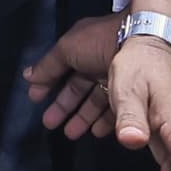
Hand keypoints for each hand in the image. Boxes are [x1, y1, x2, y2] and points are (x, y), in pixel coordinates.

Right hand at [25, 13, 122, 138]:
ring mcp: (117, 76)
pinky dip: (104, 121)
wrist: (142, 36)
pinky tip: (95, 131)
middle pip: (78, 89)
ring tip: (70, 133)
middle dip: (63, 107)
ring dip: (82, 118)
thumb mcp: (67, 49)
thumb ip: (48, 66)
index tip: (36, 100)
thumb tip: (28, 77)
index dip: (48, 85)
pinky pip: (115, 109)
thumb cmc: (102, 40)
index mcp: (82, 50)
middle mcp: (99, 63)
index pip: (62, 71)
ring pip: (95, 101)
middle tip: (50, 123)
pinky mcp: (133, 91)